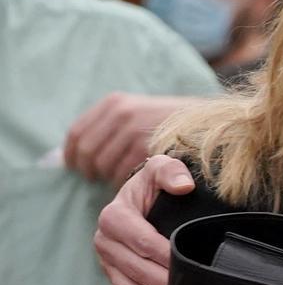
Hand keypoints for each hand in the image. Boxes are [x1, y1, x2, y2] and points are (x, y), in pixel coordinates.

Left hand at [64, 93, 199, 183]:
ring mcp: (134, 131)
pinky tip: (139, 179)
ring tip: (126, 177)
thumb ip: (108, 129)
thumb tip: (65, 157)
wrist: (214, 124)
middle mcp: (121, 113)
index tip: (77, 167)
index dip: (72, 155)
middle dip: (91, 170)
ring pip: (103, 166)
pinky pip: (122, 174)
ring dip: (111, 177)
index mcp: (115, 103)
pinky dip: (127, 182)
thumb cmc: (174, 125)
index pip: (77, 133)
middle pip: (86, 152)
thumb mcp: (139, 115)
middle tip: (102, 179)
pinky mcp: (147, 148)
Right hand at [95, 154, 193, 284]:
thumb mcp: (161, 167)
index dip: (165, 255)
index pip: (143, 241)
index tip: (186, 263)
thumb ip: (171, 171)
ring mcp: (108, 260)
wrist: (141, 192)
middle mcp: (106, 240)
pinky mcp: (112, 273)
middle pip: (136, 269)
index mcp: (116, 216)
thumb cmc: (155, 181)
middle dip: (162, 283)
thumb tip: (184, 186)